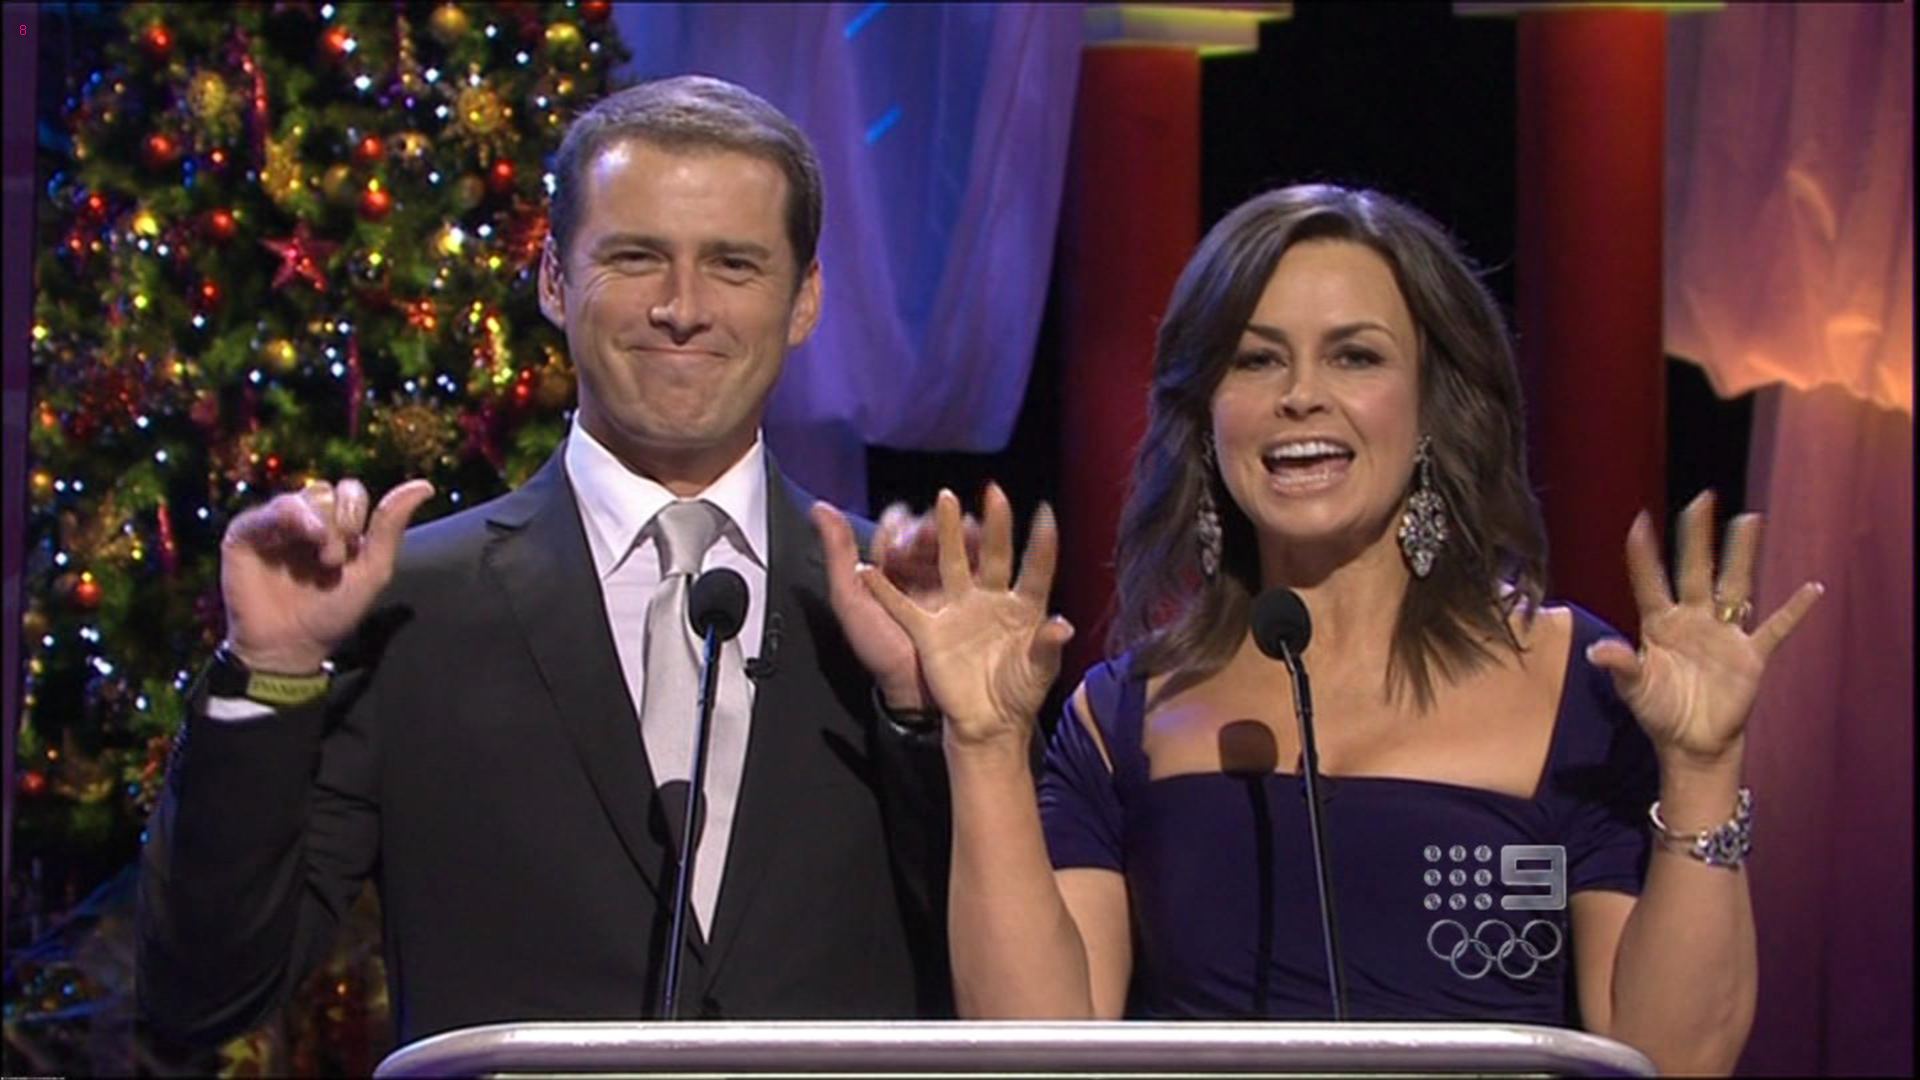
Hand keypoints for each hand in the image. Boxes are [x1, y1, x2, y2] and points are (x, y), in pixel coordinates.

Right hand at [220, 478, 434, 673]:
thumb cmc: (333, 612)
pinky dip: (288, 518)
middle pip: (329, 491)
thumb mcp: (373, 569)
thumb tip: (424, 485)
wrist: (291, 646)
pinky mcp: (245, 535)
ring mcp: (274, 526)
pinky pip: (267, 510)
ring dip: (320, 525)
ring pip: (303, 496)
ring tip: (321, 559)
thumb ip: (392, 525)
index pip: (350, 491)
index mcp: (334, 526)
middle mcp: (305, 521)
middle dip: (340, 523)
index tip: (352, 553)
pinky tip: (300, 537)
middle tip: (334, 560)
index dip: (356, 514)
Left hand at [814, 497, 980, 710]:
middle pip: (927, 535)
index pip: (893, 535)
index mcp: (887, 574)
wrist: (916, 690)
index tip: (903, 524)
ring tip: (964, 527)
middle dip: (932, 524)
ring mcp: (944, 586)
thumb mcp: (852, 601)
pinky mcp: (971, 598)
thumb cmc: (880, 651)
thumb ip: (838, 555)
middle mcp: (916, 576)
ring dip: (959, 530)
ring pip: (955, 545)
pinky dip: (981, 549)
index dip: (898, 525)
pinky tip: (982, 542)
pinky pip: (978, 566)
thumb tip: (820, 508)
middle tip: (933, 528)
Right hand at [856, 484, 1072, 749]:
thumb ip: (1046, 646)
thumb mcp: (1038, 673)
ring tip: (944, 498)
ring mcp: (960, 611)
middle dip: (995, 524)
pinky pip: (904, 606)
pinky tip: (869, 567)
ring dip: (948, 533)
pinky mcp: (931, 630)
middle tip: (994, 491)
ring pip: (953, 563)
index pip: (1036, 569)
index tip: (1045, 512)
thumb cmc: (1019, 695)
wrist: (988, 724)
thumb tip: (1062, 625)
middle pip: (994, 554)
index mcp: (1024, 608)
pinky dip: (886, 590)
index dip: (1042, 543)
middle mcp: (991, 600)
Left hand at [1585, 491, 1822, 771]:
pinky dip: (1794, 610)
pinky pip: (1776, 627)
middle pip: (1696, 569)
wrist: (1692, 742)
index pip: (1650, 581)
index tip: (1640, 520)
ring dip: (1741, 554)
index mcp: (1660, 624)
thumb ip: (1622, 665)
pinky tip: (1812, 588)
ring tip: (1748, 519)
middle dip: (1697, 536)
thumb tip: (1596, 652)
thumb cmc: (1659, 711)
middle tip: (1702, 499)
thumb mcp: (1635, 689)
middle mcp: (1692, 619)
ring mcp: (1723, 634)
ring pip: (1735, 585)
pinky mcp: (1751, 655)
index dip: (1644, 554)